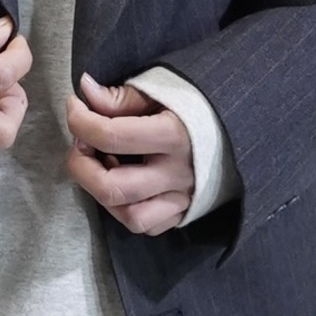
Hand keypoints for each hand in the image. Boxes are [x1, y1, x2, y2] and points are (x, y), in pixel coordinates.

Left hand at [66, 75, 195, 235]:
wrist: (239, 125)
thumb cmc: (196, 104)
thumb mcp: (162, 90)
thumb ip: (122, 96)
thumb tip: (85, 91)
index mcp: (174, 134)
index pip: (111, 136)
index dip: (80, 121)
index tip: (76, 108)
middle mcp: (178, 173)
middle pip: (112, 187)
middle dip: (81, 166)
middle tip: (81, 145)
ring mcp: (183, 198)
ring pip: (131, 216)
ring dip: (104, 195)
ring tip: (103, 168)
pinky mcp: (184, 212)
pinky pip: (149, 226)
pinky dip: (128, 210)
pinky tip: (125, 186)